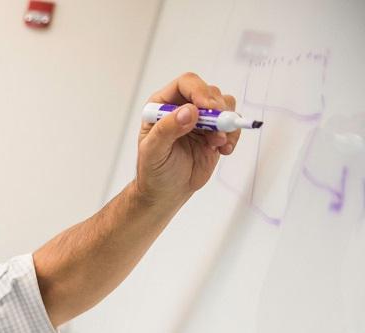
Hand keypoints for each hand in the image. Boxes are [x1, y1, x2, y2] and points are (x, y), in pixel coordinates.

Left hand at [136, 73, 239, 206]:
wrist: (166, 192)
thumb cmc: (154, 171)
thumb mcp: (154, 152)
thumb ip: (167, 130)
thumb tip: (189, 111)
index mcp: (162, 106)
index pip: (185, 84)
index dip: (199, 91)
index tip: (208, 108)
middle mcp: (183, 107)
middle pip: (209, 92)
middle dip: (217, 109)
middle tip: (218, 128)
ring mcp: (201, 120)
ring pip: (224, 105)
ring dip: (226, 122)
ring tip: (217, 143)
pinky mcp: (215, 133)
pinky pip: (232, 124)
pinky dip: (233, 135)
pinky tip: (224, 149)